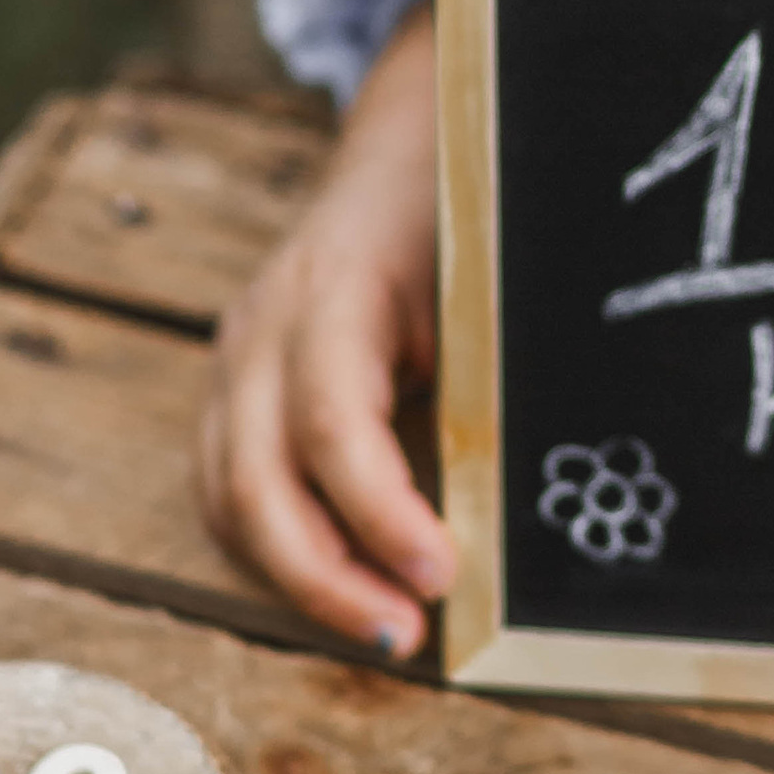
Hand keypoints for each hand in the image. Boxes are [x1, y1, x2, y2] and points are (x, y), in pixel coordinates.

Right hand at [197, 2, 453, 656]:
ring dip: (300, 578)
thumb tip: (543, 478)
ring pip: (230, 499)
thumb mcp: (484, 266)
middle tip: (407, 633)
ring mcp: (236, 356)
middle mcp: (264, 324)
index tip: (443, 571)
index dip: (381, 510)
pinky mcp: (233, 387)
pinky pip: (231, 489)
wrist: (406, 140)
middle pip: (257, 480)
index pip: (334, 421)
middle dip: (327, 575)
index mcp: (333, 283)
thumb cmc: (465, 202)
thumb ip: (489, 360)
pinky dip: (277, 551)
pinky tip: (345, 585)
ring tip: (387, 627)